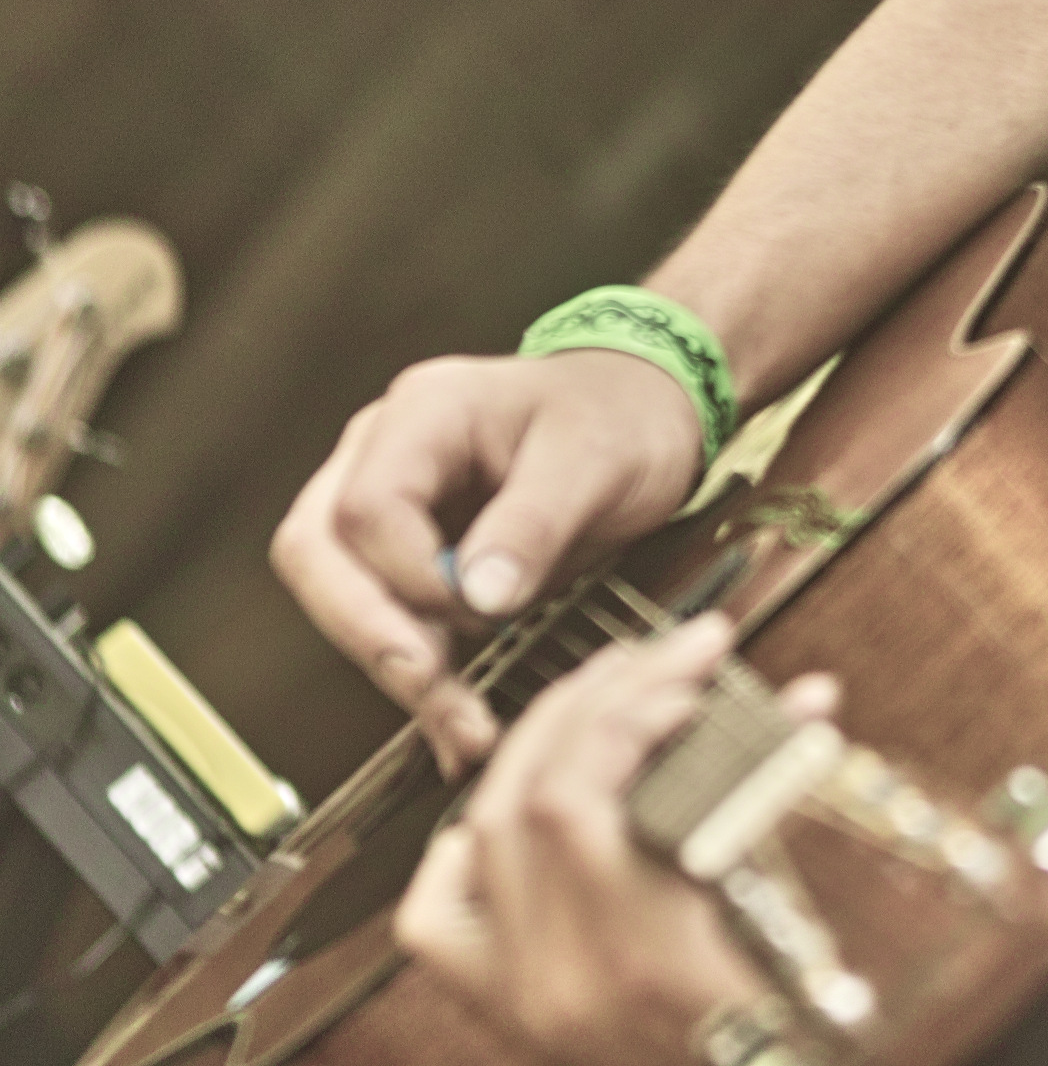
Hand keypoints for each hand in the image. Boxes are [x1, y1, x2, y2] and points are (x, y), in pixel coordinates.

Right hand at [271, 347, 706, 766]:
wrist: (641, 414)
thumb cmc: (621, 419)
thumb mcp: (599, 462)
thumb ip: (535, 524)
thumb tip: (478, 598)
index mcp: (426, 411)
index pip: (368, 506)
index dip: (411, 574)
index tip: (479, 612)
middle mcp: (384, 450)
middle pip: (318, 550)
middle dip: (371, 632)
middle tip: (433, 692)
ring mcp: (385, 497)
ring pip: (338, 591)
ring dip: (392, 663)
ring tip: (461, 724)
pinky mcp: (405, 548)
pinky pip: (382, 612)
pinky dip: (416, 668)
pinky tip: (454, 718)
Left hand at [393, 615, 840, 1065]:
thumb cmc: (798, 1028)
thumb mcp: (807, 922)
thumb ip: (791, 809)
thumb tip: (804, 705)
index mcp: (640, 963)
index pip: (576, 800)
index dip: (626, 712)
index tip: (692, 674)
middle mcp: (561, 984)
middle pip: (525, 799)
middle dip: (595, 703)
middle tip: (662, 658)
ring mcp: (526, 1001)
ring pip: (483, 833)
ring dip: (545, 743)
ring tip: (607, 694)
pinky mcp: (514, 1012)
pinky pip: (440, 921)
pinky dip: (464, 848)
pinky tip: (514, 807)